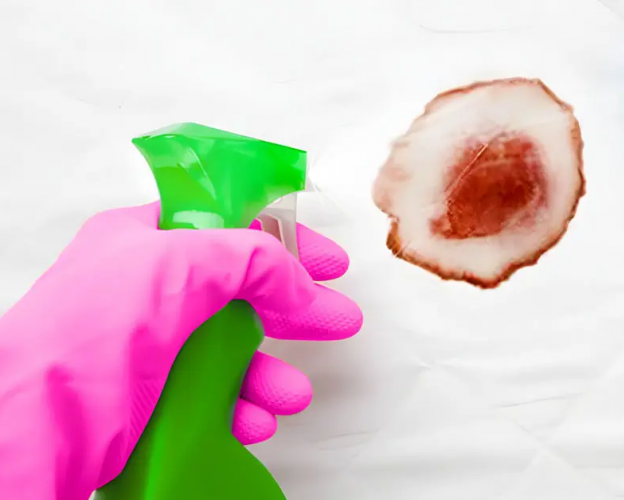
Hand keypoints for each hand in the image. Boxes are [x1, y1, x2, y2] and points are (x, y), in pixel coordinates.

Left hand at [0, 203, 361, 498]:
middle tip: (336, 319)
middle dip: (295, 312)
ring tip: (292, 393)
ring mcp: (149, 345)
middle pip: (241, 293)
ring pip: (232, 354)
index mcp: (144, 241)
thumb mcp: (180, 264)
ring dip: (271, 373)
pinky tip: (254, 420)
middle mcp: (147, 291)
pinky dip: (242, 410)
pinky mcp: (151, 396)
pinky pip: (213, 399)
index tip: (325, 260)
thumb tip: (298, 281)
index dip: (283, 239)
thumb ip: (253, 259)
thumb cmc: (83, 333)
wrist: (40, 421)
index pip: (229, 226)